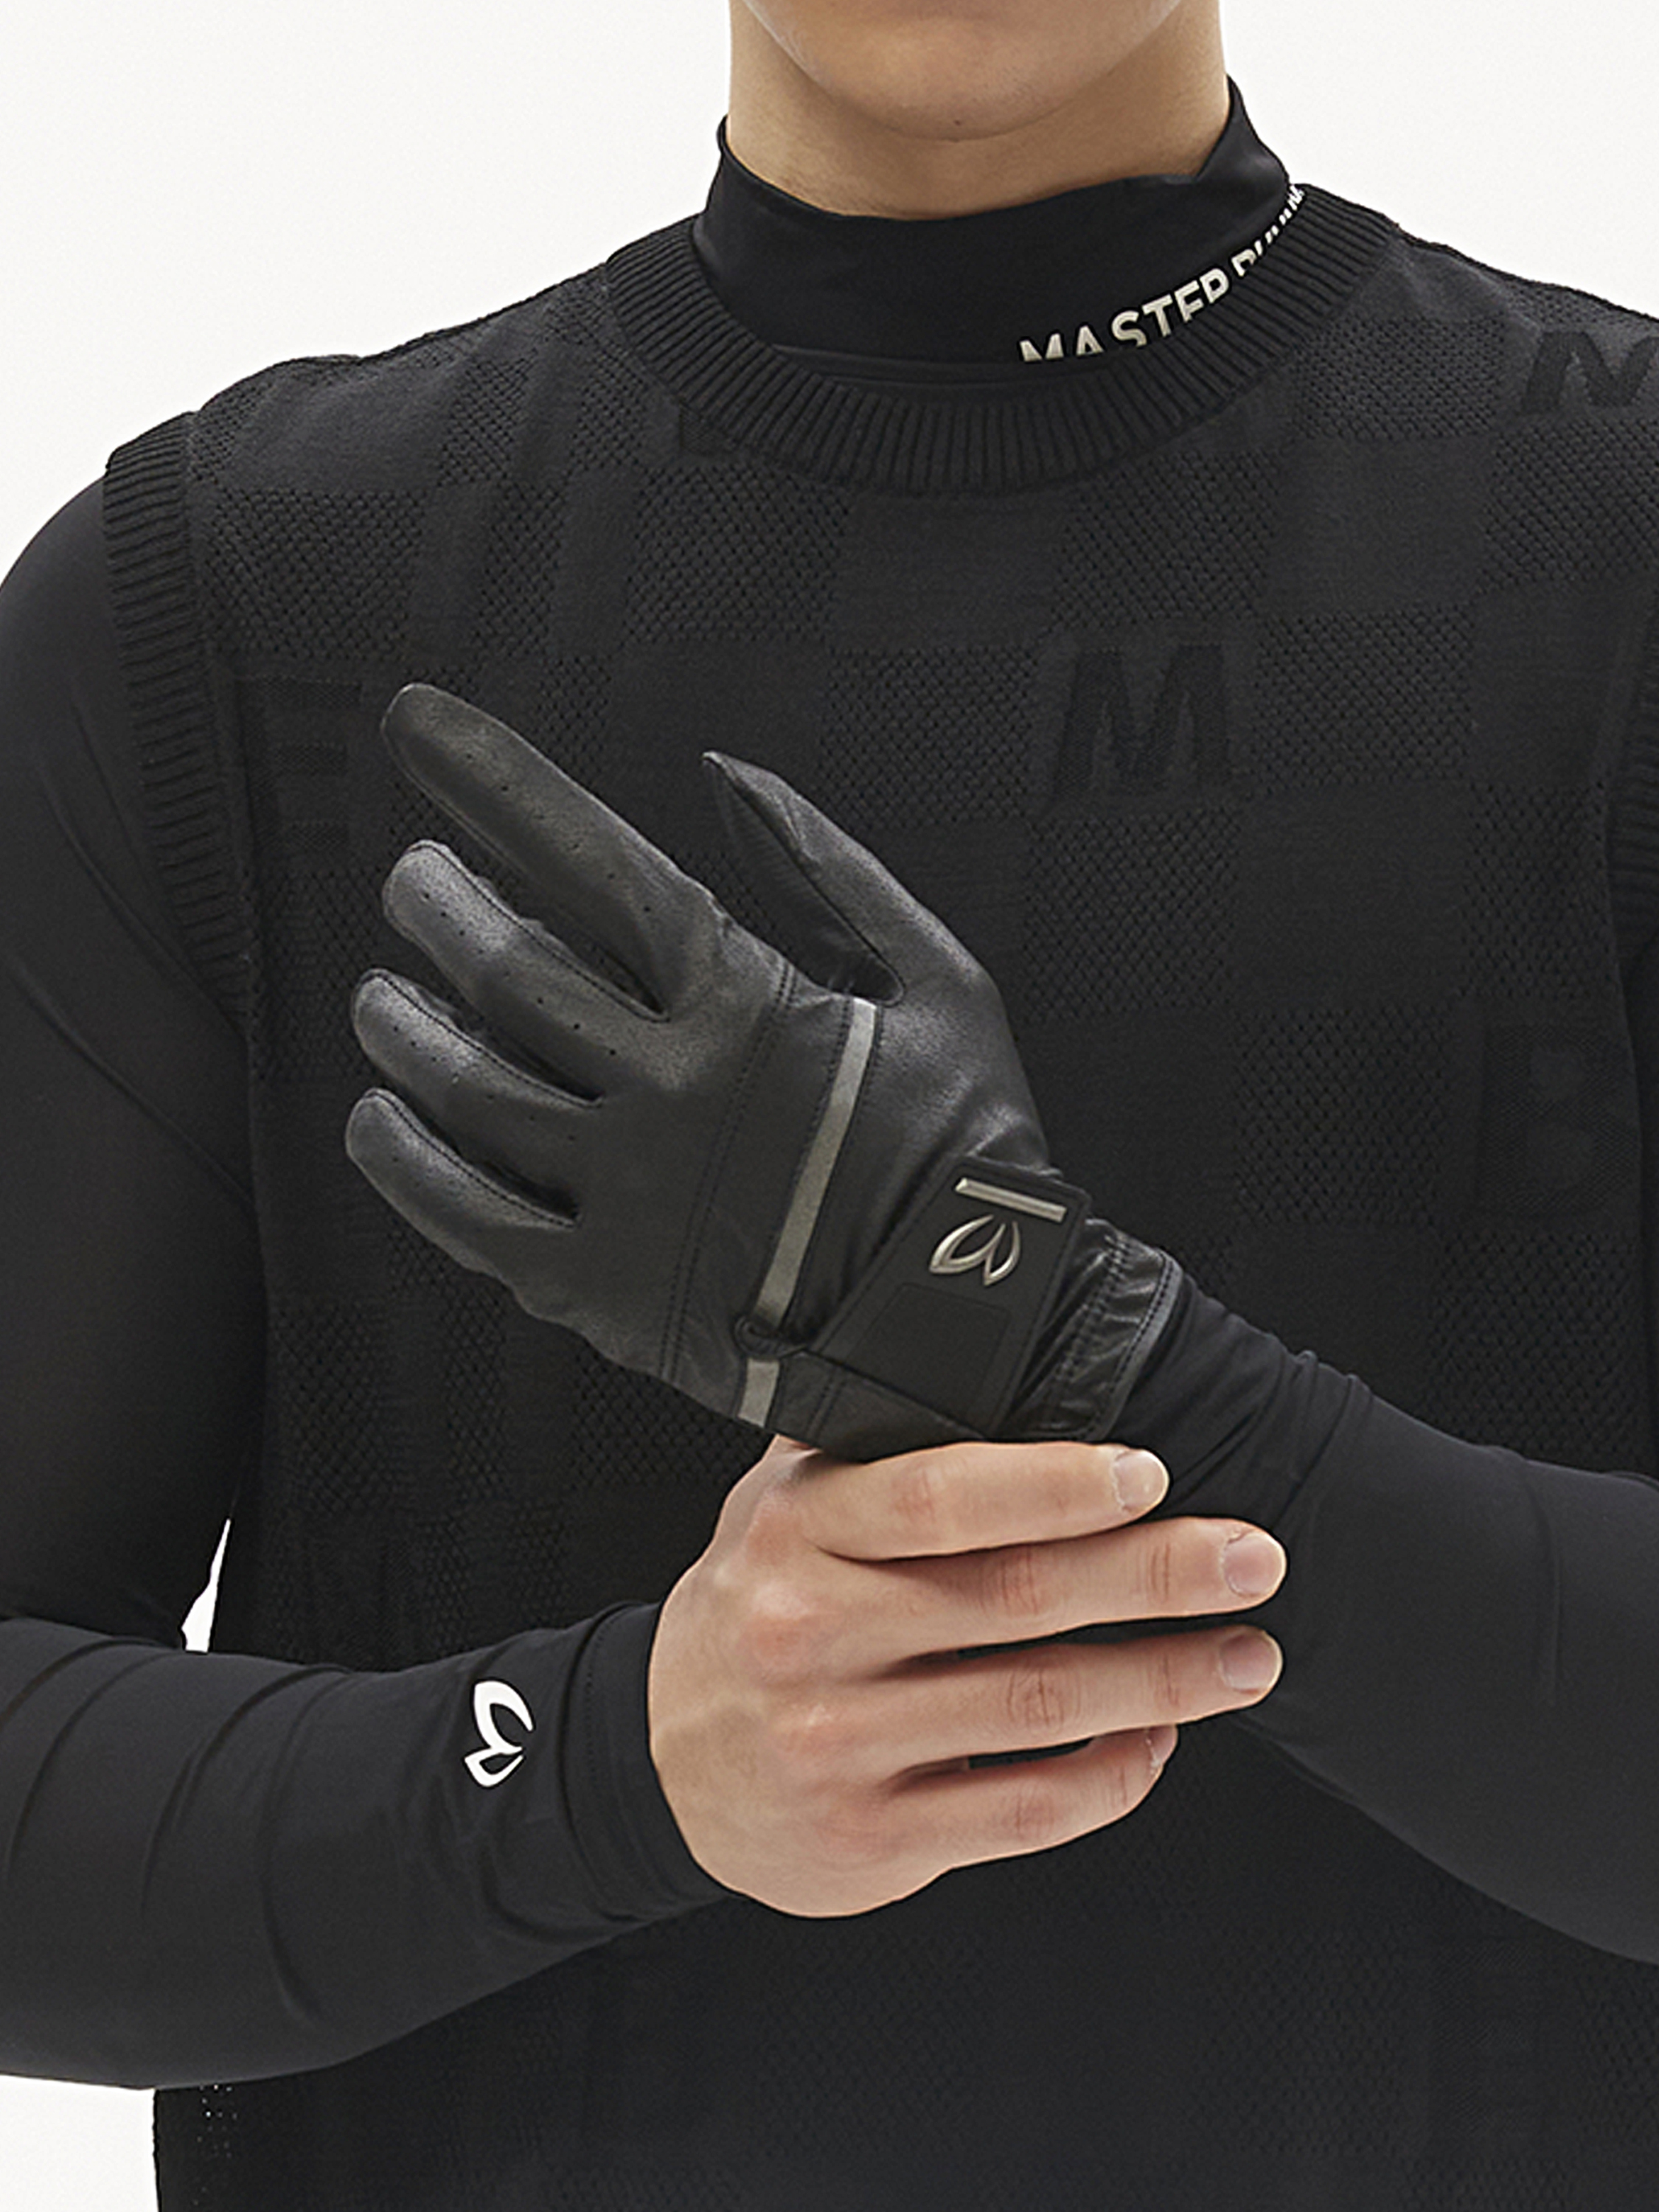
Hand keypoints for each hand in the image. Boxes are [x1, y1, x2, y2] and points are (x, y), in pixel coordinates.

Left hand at [346, 686, 1177, 1461]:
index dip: (491, 781)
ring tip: (384, 997)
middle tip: (411, 883)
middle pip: (507, 971)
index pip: (588, 861)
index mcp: (747, 1004)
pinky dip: (406, 1163)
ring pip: (470, 1090)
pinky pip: (469, 1218)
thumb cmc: (967, 1144)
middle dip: (435, 906)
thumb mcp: (939, 978)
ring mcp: (632, 1195)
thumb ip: (830, 867)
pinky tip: (378, 1119)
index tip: (414, 722)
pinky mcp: (605, 1291)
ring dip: (404, 1029)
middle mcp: (673, 1090)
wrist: (979, 1330)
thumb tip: (725, 774)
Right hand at [647, 1435, 1284, 1915]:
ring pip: (1034, 1708)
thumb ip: (874, 1447)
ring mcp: (840, 1743)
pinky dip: (1109, 1776)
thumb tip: (1005, 1373)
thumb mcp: (782, 1505)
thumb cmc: (756, 1607)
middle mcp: (812, 1634)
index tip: (1149, 1475)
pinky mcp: (873, 1836)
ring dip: (1162, 1682)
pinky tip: (1159, 1742)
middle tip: (1250, 1558)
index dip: (1052, 1486)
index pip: (937, 1499)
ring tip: (1246, 1655)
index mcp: (797, 1532)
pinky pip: (1021, 1809)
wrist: (662, 1762)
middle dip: (1151, 1576)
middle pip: (1010, 1598)